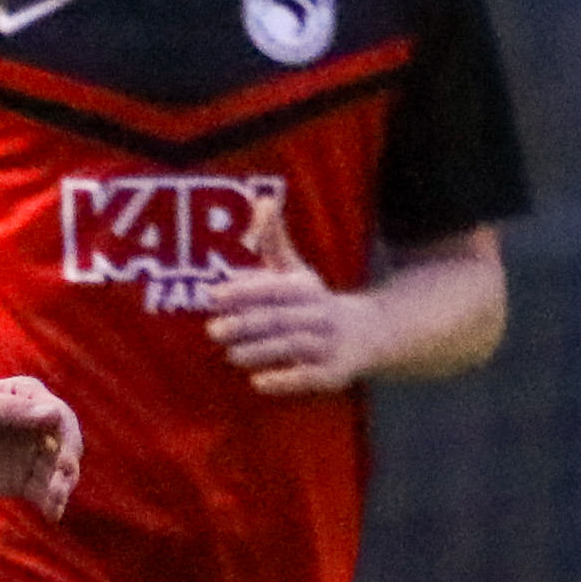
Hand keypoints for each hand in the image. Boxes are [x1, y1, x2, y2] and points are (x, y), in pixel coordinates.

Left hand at [0, 376, 79, 517]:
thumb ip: (11, 410)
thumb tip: (53, 414)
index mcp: (31, 398)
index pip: (60, 416)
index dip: (67, 436)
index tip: (64, 456)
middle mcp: (40, 425)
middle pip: (66, 446)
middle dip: (67, 464)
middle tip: (62, 481)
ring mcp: (34, 454)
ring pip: (59, 471)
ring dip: (62, 486)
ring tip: (55, 503)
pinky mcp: (24, 480)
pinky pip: (44, 492)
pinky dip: (51, 502)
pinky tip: (52, 514)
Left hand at [201, 200, 372, 394]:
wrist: (368, 335)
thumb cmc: (313, 302)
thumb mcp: (295, 271)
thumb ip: (273, 241)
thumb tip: (262, 198)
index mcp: (306, 288)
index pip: (275, 287)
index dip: (245, 290)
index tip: (212, 295)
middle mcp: (320, 314)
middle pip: (282, 318)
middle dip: (247, 323)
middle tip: (212, 330)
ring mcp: (329, 345)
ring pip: (294, 346)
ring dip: (261, 351)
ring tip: (230, 355)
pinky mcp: (334, 374)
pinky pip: (309, 378)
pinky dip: (285, 380)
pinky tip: (258, 383)